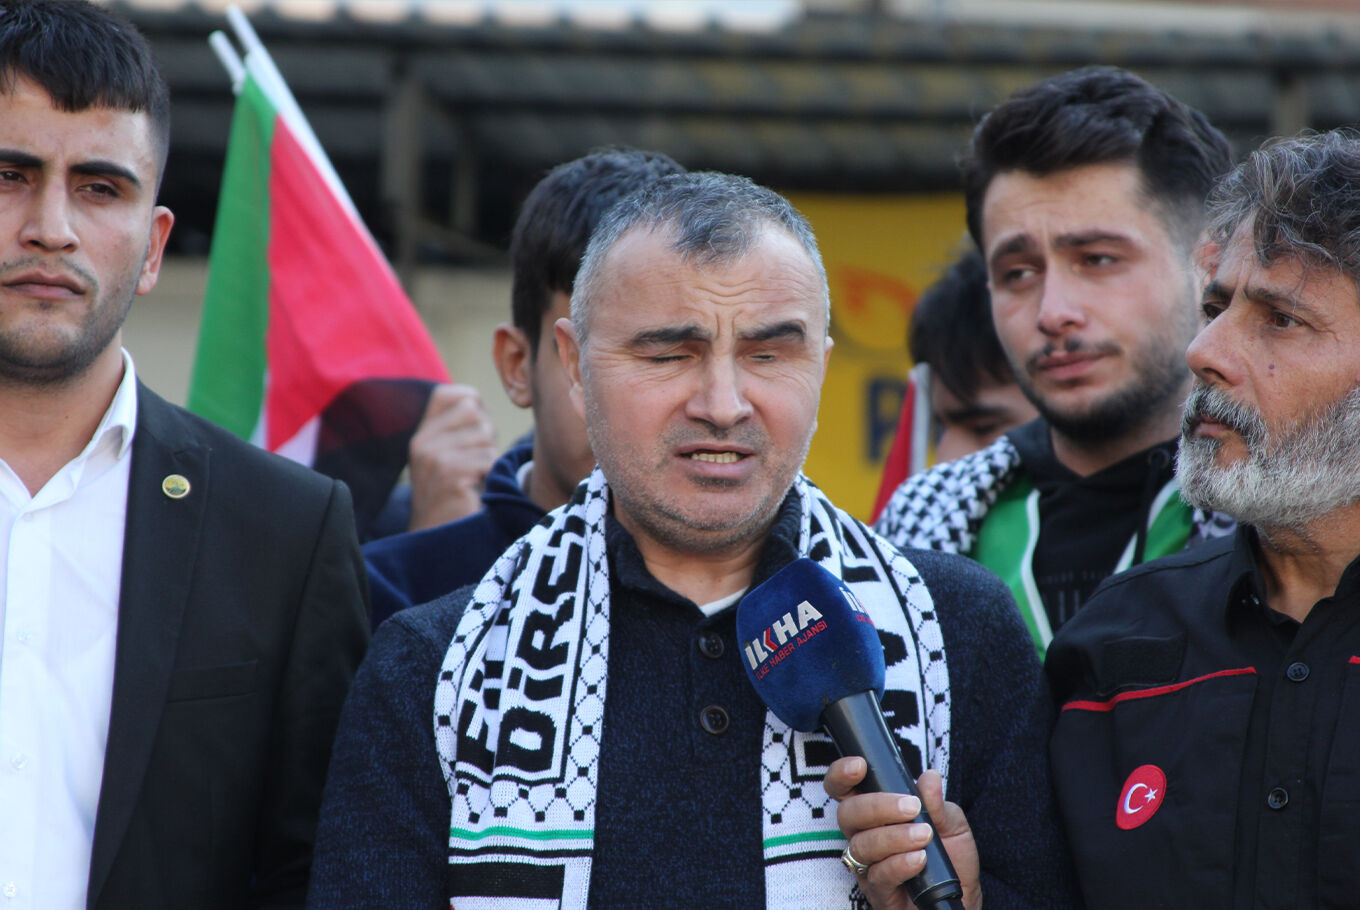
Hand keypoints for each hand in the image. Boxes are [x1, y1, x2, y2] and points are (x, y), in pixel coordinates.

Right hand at [406, 384, 496, 531]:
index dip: (477, 412)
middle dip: (486, 438)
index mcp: (421, 433)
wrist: (441, 543)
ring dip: (489, 459)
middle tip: (475, 468)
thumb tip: (475, 400)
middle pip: (476, 413)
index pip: (457, 395)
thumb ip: (457, 428)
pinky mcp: (449, 473)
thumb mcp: (447, 457)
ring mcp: (433, 457)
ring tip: (474, 481)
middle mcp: (422, 441)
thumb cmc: (456, 497)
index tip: (473, 441)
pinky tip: (476, 492)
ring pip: (485, 435)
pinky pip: (489, 458)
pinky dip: (492, 475)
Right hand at [825, 758, 980, 909]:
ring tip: (924, 835)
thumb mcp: (952, 824)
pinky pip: (878, 876)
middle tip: (911, 807)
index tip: (860, 766)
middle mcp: (865, 836)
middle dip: (877, 806)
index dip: (841, 775)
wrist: (963, 898)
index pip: (845, 790)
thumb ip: (938, 803)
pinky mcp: (879, 893)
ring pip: (861, 845)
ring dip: (893, 836)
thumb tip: (929, 778)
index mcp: (876, 814)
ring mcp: (868, 866)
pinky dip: (899, 863)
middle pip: (847, 814)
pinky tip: (919, 859)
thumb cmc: (951, 858)